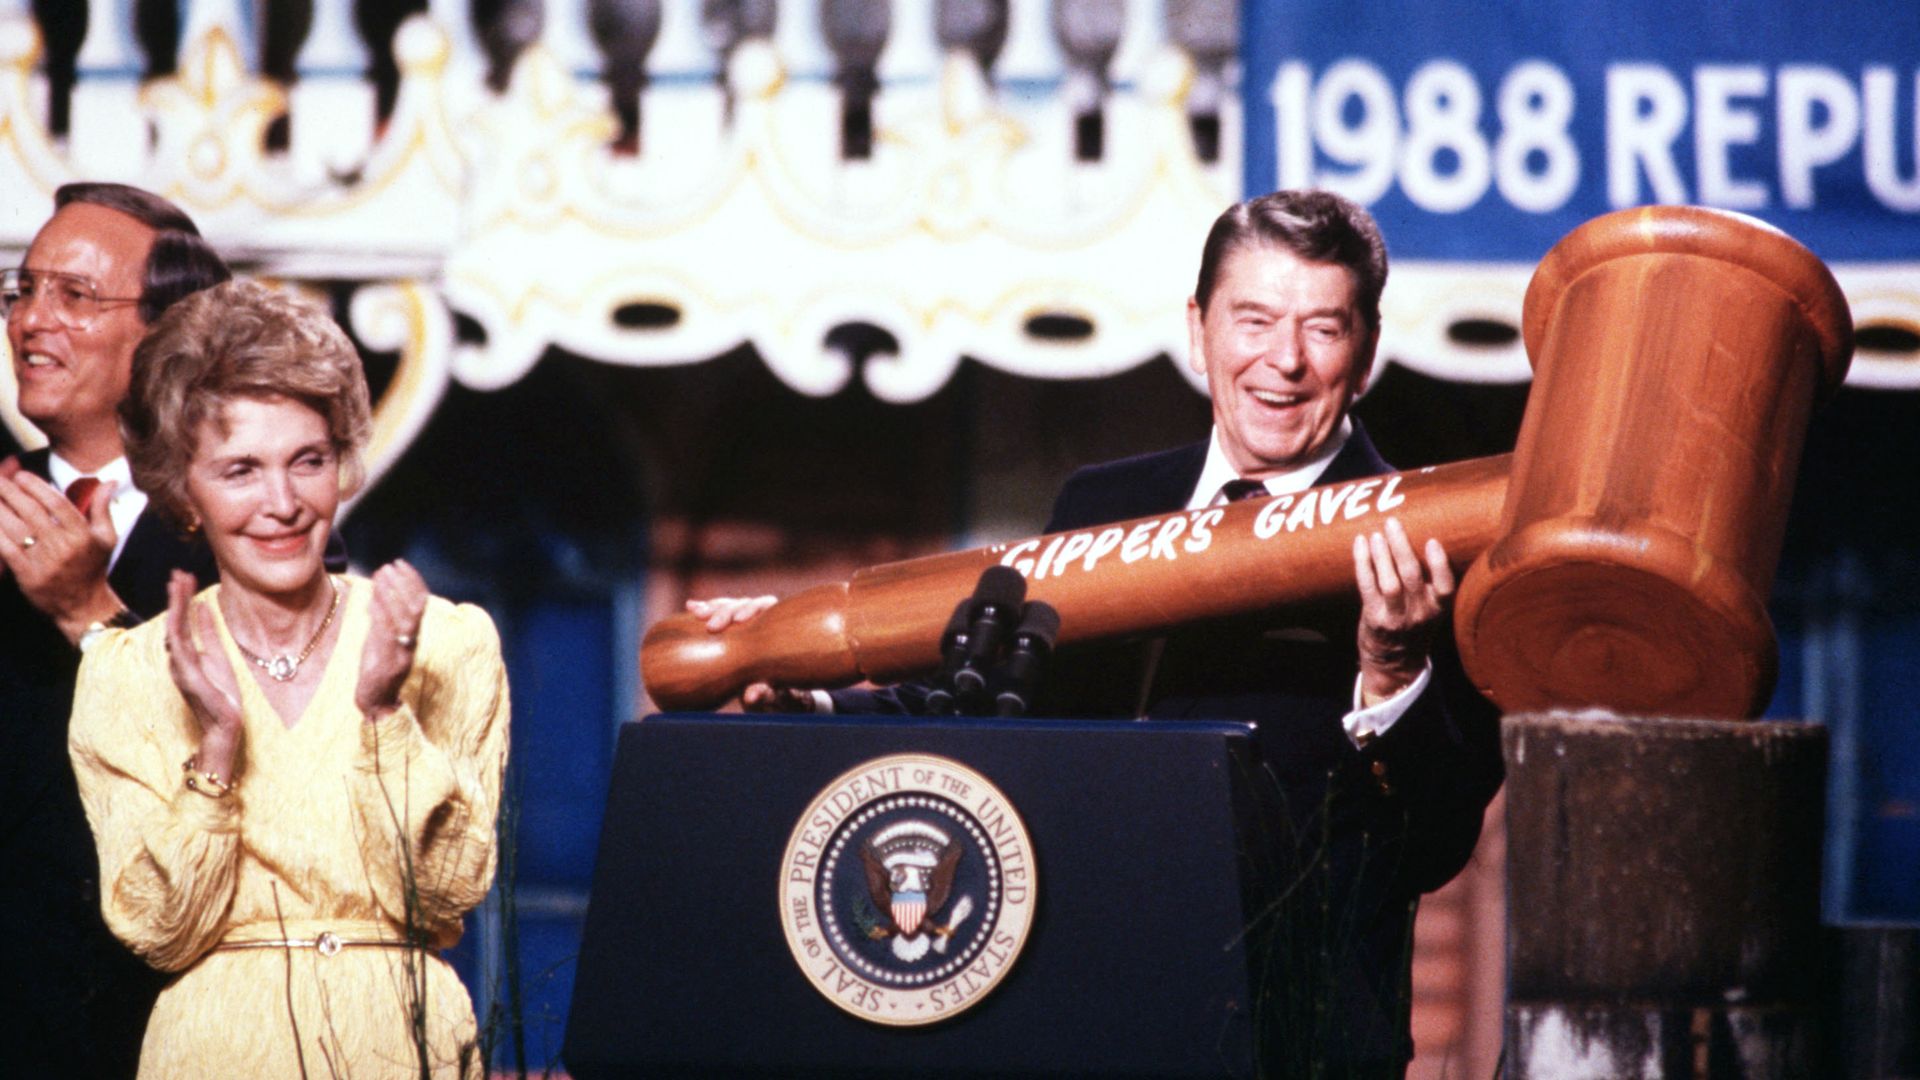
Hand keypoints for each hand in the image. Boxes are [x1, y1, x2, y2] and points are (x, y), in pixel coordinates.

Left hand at [0, 468, 122, 640]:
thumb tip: (108, 482)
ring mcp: (44, 562)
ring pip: (16, 528)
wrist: (84, 606)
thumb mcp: (106, 537)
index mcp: (83, 535)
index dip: (37, 486)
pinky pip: (7, 550)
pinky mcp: (28, 575)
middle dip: (12, 492)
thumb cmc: (94, 568)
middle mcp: (63, 547)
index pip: (57, 504)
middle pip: (32, 512)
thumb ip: (102, 508)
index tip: (22, 475)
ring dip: (0, 509)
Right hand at [164, 570, 244, 775]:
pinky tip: (181, 615)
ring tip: (178, 586)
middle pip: (174, 622)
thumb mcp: (218, 656)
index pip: (180, 621)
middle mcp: (179, 660)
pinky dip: (180, 632)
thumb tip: (204, 606)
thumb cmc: (221, 694)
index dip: (181, 598)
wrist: (225, 725)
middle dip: (176, 597)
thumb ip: (209, 633)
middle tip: (178, 573)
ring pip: (174, 632)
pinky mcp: (190, 679)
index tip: (184, 576)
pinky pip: (182, 651)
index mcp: (186, 654)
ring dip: (176, 607)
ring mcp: (182, 669)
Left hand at [355, 560, 427, 720]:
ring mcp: (401, 652)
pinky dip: (381, 617)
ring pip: (403, 619)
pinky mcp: (388, 663)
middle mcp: (411, 642)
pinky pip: (387, 636)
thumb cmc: (378, 669)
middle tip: (388, 566)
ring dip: (392, 595)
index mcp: (412, 635)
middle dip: (403, 584)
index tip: (399, 563)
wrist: (376, 702)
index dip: (412, 581)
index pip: (419, 602)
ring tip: (381, 576)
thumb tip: (378, 590)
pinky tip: (371, 602)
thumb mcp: (380, 638)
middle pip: (415, 608)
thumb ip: (381, 617)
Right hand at [683, 596, 814, 711]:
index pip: (766, 606)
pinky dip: (703, 609)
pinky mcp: (724, 622)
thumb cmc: (769, 686)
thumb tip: (750, 698)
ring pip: (727, 606)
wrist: (758, 685)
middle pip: (744, 604)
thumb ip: (762, 691)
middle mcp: (759, 616)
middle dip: (727, 612)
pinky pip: (714, 612)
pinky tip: (690, 606)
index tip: (739, 620)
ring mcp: (740, 617)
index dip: (752, 611)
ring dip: (712, 608)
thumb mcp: (768, 689)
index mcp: (775, 625)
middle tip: (713, 626)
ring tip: (696, 613)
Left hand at [1353, 518, 1454, 705]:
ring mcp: (1396, 618)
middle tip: (1392, 523)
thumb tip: (1418, 540)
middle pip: (1412, 575)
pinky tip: (1360, 545)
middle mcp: (1419, 614)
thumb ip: (1427, 586)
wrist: (1394, 665)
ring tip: (1375, 534)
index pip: (1445, 586)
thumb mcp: (1429, 611)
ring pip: (1389, 580)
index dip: (1439, 563)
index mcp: (1438, 609)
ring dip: (1381, 554)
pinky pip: (1367, 586)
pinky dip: (1363, 563)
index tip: (1432, 541)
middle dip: (1401, 546)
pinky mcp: (1375, 619)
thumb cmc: (1411, 628)